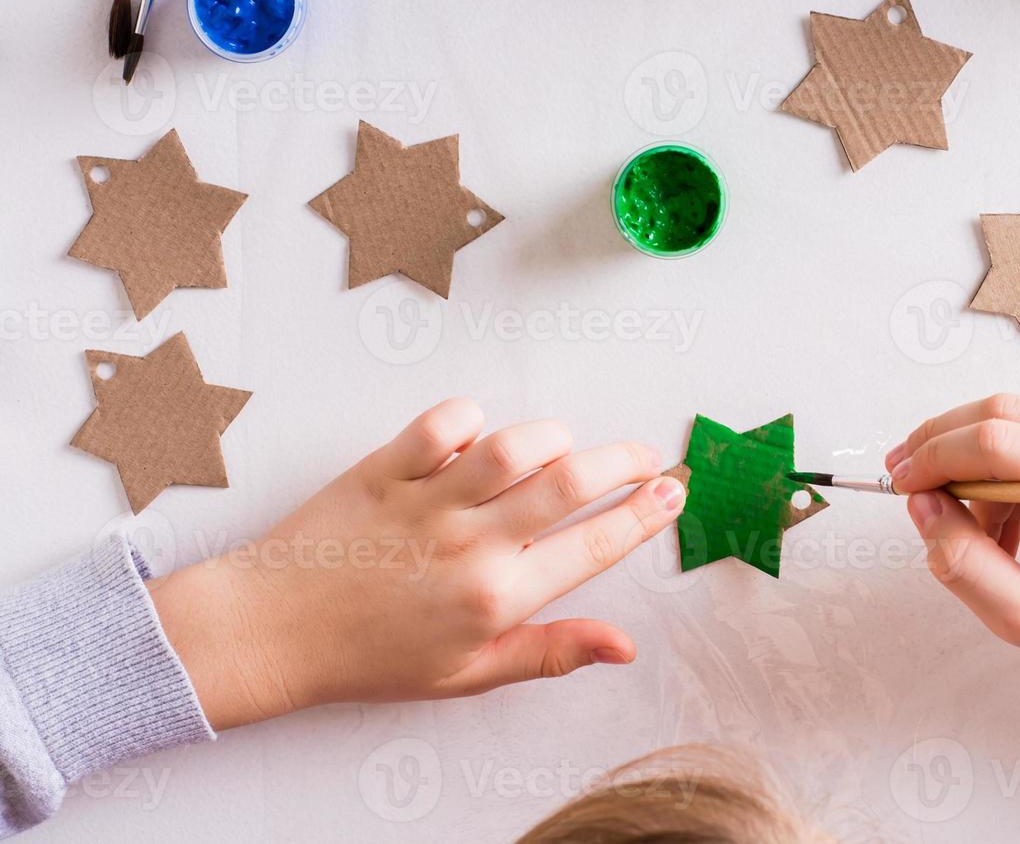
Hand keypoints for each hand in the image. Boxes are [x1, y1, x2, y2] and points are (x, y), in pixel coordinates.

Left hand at [148, 398, 685, 729]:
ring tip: (562, 448)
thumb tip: (624, 646)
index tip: (673, 492)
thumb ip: (550, 652)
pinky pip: (441, 424)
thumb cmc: (371, 658)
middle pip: (571, 482)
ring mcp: (426, 502)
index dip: (645, 514)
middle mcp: (470, 544)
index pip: (594, 545)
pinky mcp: (384, 470)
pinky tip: (477, 436)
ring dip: (551, 438)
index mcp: (497, 598)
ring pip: (514, 445)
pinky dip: (469, 418)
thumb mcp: (469, 674)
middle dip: (625, 461)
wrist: (273, 632)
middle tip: (645, 456)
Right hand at [888, 394, 1019, 732]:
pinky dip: (1003, 467)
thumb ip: (964, 565)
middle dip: (942, 448)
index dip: (935, 456)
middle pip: (1000, 411)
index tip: (900, 486)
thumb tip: (921, 505)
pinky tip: (1009, 520)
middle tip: (910, 490)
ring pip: (1012, 417)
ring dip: (975, 466)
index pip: (998, 442)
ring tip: (981, 534)